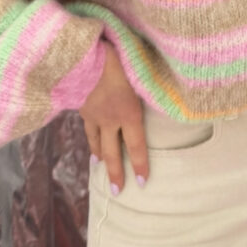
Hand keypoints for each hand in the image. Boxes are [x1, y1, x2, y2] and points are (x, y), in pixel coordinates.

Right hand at [79, 39, 148, 192]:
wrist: (85, 55)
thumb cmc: (121, 59)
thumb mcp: (142, 75)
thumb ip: (150, 89)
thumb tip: (166, 91)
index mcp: (128, 112)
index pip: (137, 146)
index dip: (141, 165)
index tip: (142, 183)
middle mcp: (110, 119)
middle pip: (112, 152)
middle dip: (116, 172)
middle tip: (117, 191)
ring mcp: (93, 114)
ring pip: (96, 142)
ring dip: (99, 156)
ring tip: (99, 166)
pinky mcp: (81, 105)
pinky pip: (87, 126)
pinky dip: (89, 136)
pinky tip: (90, 138)